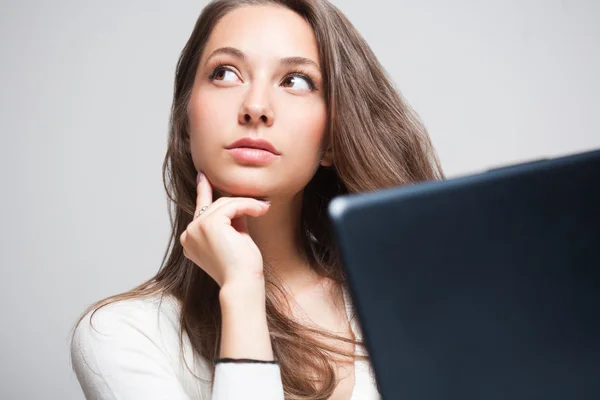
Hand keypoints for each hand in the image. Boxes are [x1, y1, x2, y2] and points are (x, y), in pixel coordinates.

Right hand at [179, 172, 270, 287]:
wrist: (242, 282)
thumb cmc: (241, 267)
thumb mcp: (234, 239)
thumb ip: (231, 222)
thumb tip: (238, 204)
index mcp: (191, 240)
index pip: (199, 210)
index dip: (203, 191)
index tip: (203, 177)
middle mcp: (189, 234)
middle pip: (215, 206)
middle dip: (239, 204)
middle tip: (260, 206)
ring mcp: (196, 228)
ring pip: (224, 204)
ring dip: (247, 205)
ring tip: (263, 209)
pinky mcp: (209, 224)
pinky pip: (232, 205)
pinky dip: (248, 205)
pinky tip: (260, 210)